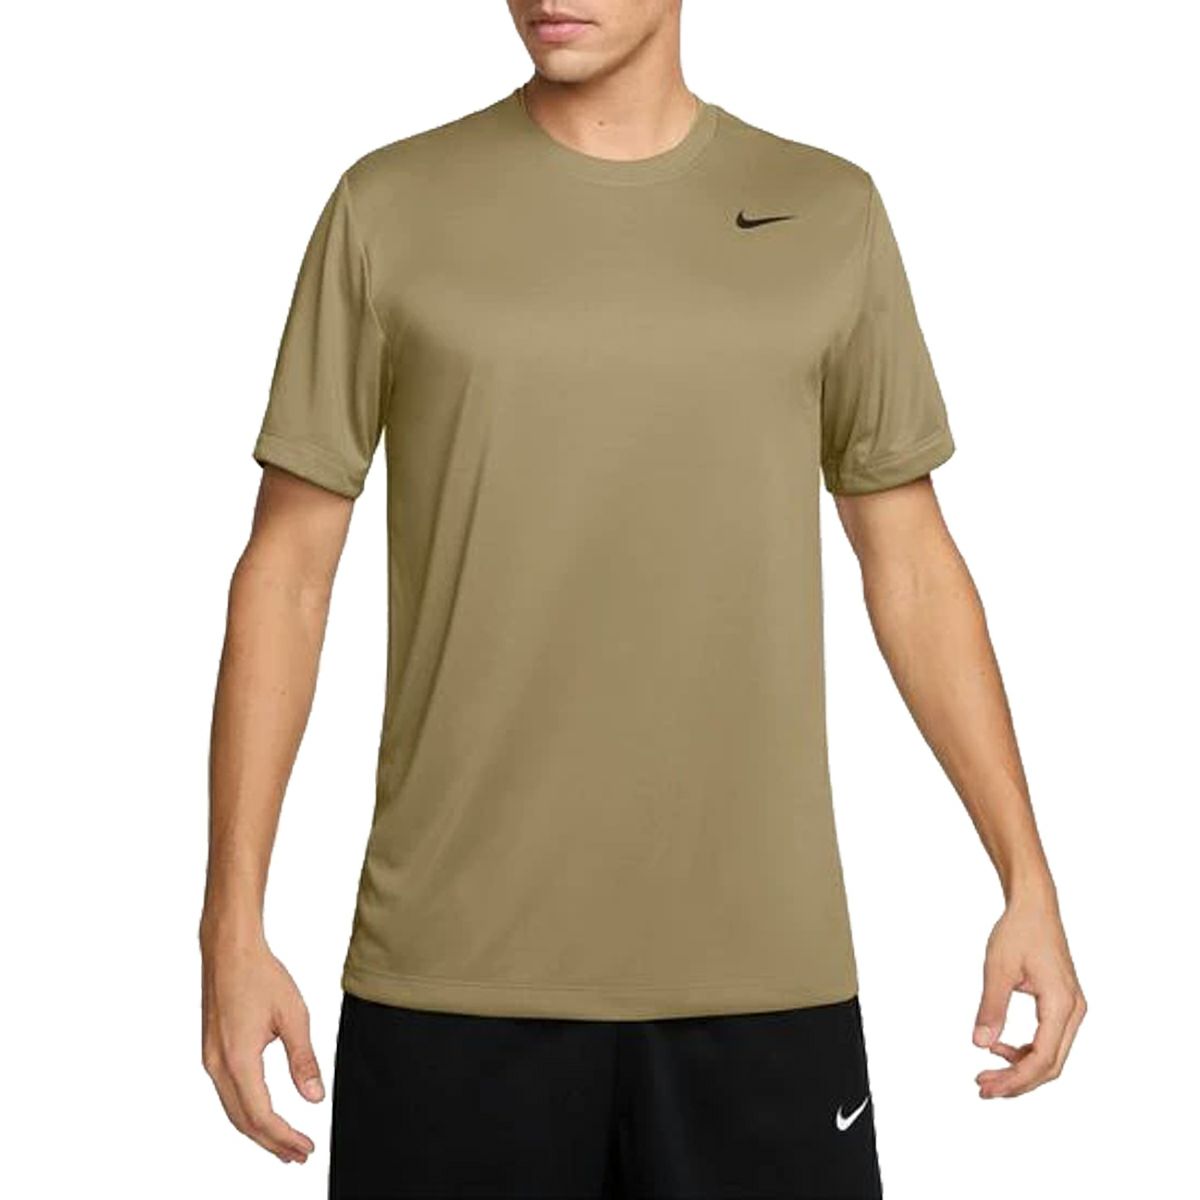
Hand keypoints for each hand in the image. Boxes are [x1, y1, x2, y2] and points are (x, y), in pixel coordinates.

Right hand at [201, 931, 323, 1162]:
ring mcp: (211, 1061)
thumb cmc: (261, 976)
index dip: (284, 1137)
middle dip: (272, 1143)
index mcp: (238, 1060)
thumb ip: (303, 1059)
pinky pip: (228, 1094)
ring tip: (284, 1144)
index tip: (306, 1148)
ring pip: (233, 1110)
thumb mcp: (293, 1015)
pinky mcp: (212, 1052)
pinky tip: (263, 1114)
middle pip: (244, 1121)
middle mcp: (218, 1066)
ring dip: (258, 1131)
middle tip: (299, 1156)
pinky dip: (247, 1111)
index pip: (261, 1115)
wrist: (229, 951)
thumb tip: (314, 1098)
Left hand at [972, 891, 1086, 1097]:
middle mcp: (1073, 1011)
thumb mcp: (997, 969)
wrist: (1034, 906)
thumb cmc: (1018, 931)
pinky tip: (999, 1048)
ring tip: (987, 1072)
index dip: (1015, 1079)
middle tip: (983, 1088)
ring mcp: (1071, 1009)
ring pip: (1051, 1055)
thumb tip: (979, 1044)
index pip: (1043, 1058)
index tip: (987, 1086)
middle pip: (1050, 1064)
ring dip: (1021, 1069)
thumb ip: (991, 1007)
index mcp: (1061, 1003)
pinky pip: (1049, 1040)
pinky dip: (1026, 1051)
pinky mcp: (1064, 1005)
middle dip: (1017, 1081)